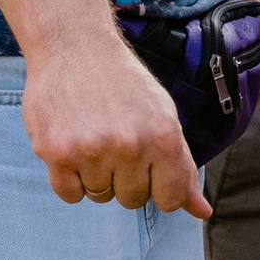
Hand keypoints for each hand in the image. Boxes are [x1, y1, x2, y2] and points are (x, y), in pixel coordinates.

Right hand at [22, 16, 206, 217]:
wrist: (74, 47)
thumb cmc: (124, 85)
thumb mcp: (164, 117)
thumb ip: (182, 167)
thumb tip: (202, 212)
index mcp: (164, 137)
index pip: (170, 199)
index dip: (159, 186)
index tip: (148, 166)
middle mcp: (129, 146)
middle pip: (132, 200)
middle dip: (125, 178)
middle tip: (116, 141)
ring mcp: (91, 150)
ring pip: (99, 196)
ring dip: (96, 175)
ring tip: (93, 137)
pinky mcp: (57, 153)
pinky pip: (70, 194)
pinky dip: (70, 179)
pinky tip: (73, 146)